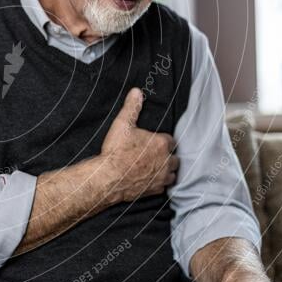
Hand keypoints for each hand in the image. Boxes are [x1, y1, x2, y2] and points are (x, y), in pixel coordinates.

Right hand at [99, 87, 178, 203]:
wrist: (107, 178)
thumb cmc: (115, 152)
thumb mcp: (122, 125)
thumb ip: (132, 108)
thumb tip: (137, 92)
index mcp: (161, 143)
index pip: (170, 140)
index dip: (161, 140)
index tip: (152, 142)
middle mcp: (166, 161)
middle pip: (174, 157)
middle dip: (166, 155)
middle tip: (153, 154)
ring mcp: (162, 177)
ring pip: (172, 172)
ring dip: (166, 169)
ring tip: (154, 166)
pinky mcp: (156, 190)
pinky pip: (164, 186)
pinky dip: (159, 182)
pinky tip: (149, 179)